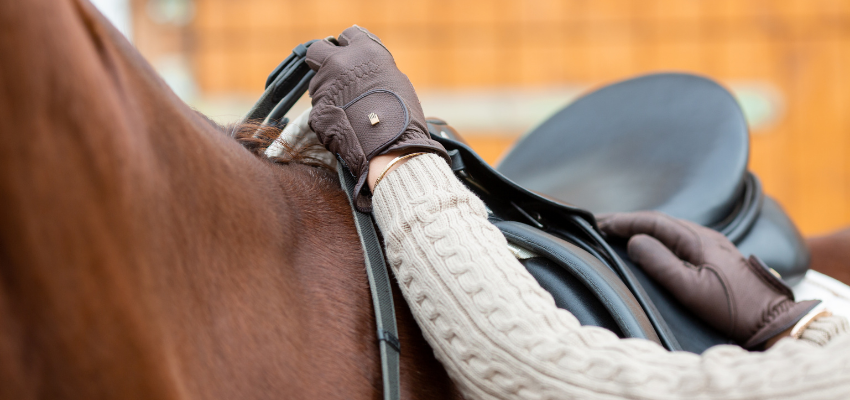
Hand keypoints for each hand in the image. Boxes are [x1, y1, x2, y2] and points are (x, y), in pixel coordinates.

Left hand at [306, 25, 448, 211]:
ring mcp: (325, 87)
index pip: (347, 35)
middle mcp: (339, 63)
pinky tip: (346, 127)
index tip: (351, 56)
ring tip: (348, 111)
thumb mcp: (395, 80)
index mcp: (364, 50)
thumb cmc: (403, 116)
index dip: (348, 46)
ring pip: (317, 84)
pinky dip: (329, 117)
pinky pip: (319, 110)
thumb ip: (372, 69)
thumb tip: (362, 71)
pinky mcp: (316, 111)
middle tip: (336, 75)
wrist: (392, 148)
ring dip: (328, 93)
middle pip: (318, 51)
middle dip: (323, 60)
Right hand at [598, 211, 819, 348]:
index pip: (652, 222)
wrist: (772, 320)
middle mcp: (704, 236)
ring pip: (668, 228)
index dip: (623, 221)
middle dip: (627, 221)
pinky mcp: (715, 257)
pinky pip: (678, 238)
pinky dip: (656, 237)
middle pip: (658, 221)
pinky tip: (649, 244)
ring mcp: (711, 245)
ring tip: (617, 232)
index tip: (598, 223)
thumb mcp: (690, 288)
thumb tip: (634, 241)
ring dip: (640, 227)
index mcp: (697, 239)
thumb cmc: (732, 307)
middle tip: (599, 225)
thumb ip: (660, 262)